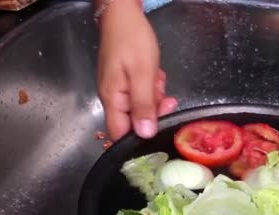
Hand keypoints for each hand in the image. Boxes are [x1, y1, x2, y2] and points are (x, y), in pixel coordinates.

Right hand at [97, 0, 177, 140]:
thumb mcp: (143, 73)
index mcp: (112, 99)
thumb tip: (144, 135)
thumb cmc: (131, 40)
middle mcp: (113, 99)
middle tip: (166, 97)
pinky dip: (152, 87)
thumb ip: (143, 105)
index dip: (140, 136)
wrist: (123, 14)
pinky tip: (155, 75)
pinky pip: (142, 95)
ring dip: (155, 97)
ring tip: (158, 79)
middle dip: (154, 111)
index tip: (160, 124)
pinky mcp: (126, 82)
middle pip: (135, 122)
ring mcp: (120, 90)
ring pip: (142, 108)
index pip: (120, 134)